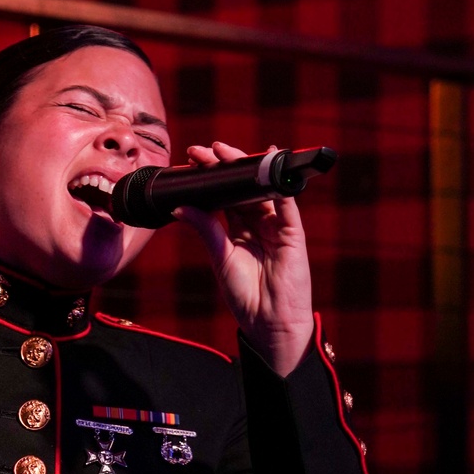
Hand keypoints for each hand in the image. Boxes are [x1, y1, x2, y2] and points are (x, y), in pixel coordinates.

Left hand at [175, 141, 314, 375]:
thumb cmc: (246, 295)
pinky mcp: (292, 234)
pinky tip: (268, 165)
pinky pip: (287, 204)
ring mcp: (277, 226)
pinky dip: (279, 185)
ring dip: (248, 168)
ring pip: (263, 189)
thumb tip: (180, 206)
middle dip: (226, 166)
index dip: (212, 177)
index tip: (193, 159)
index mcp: (240, 230)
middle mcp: (259, 224)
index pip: (226, 196)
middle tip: (205, 150)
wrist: (269, 323)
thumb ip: (206, 229)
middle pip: (243, 187)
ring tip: (227, 152)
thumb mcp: (221, 258)